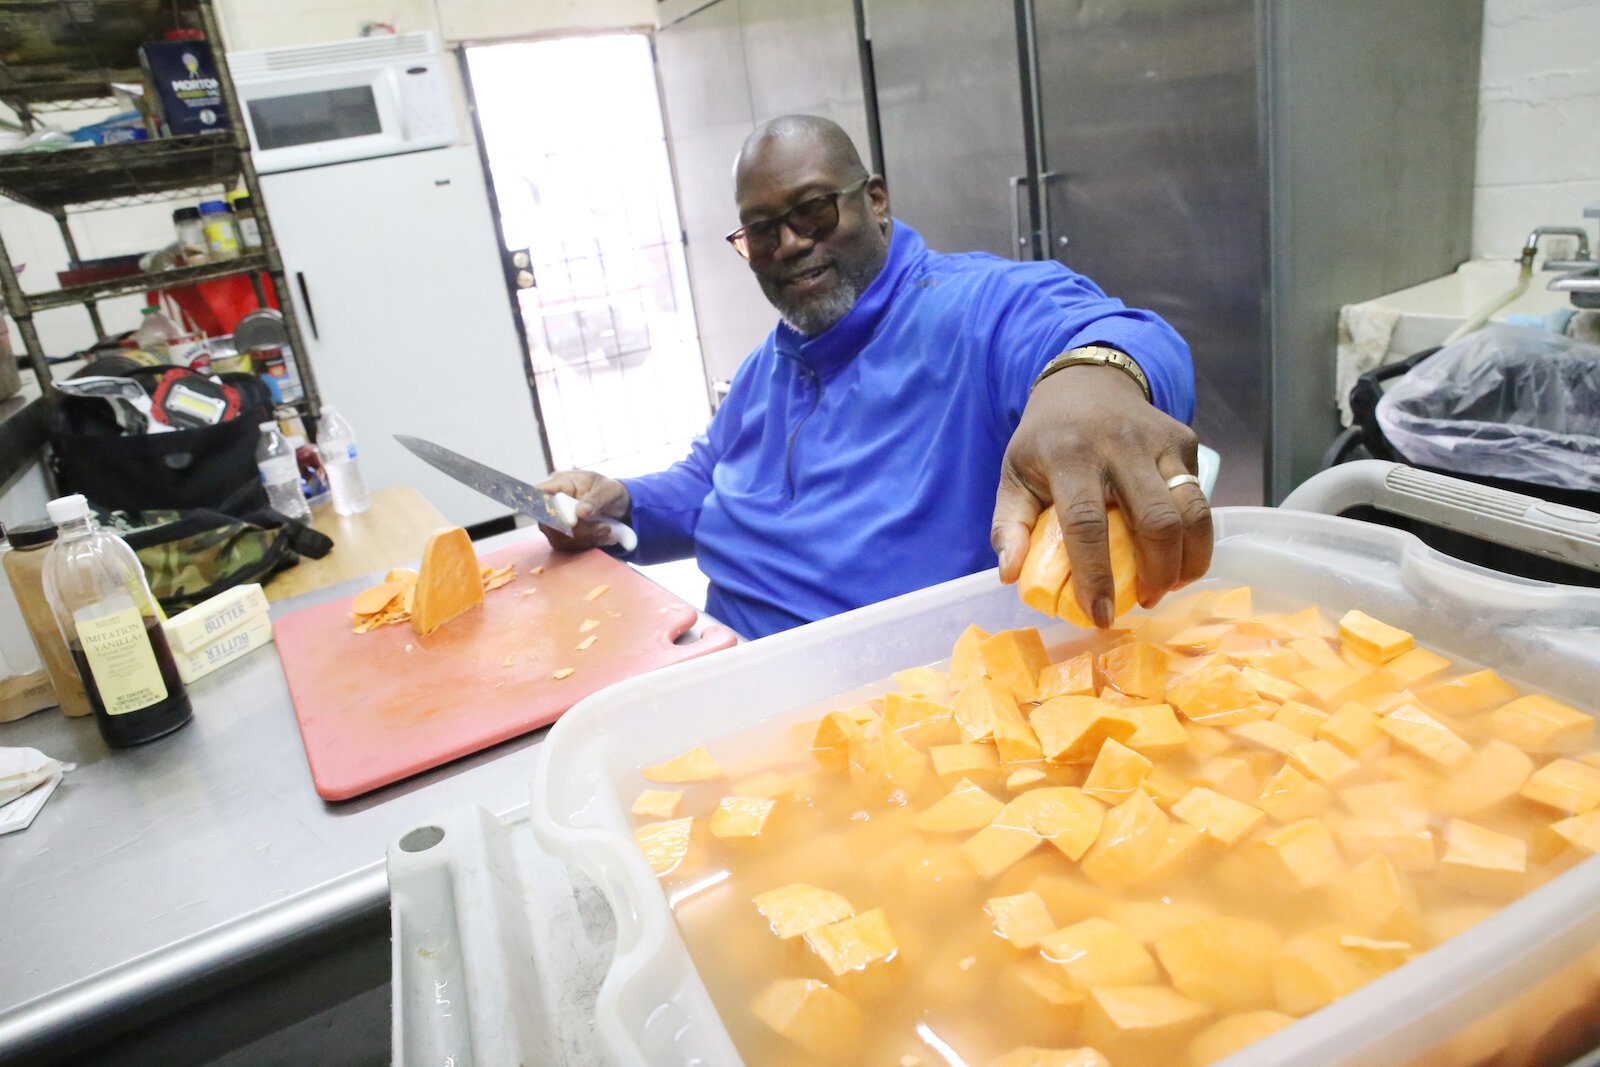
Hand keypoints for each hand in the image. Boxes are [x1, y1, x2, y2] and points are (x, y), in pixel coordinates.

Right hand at [537, 469, 631, 550]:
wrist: (617, 506)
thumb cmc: (609, 491)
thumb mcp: (608, 490)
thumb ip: (595, 499)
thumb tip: (580, 512)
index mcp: (559, 483)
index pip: (539, 492)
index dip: (546, 507)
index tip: (570, 521)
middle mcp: (552, 503)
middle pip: (548, 521)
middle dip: (578, 530)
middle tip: (604, 527)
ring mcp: (554, 521)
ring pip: (559, 538)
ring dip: (587, 538)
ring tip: (608, 530)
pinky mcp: (561, 536)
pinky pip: (568, 547)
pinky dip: (589, 544)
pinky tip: (605, 536)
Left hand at [991, 364, 1212, 626]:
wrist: (1085, 382)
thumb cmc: (1046, 441)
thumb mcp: (1013, 475)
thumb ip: (1009, 526)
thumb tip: (1011, 576)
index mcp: (1069, 454)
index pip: (1086, 523)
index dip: (1096, 575)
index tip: (1101, 615)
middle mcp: (1119, 444)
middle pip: (1155, 521)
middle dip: (1156, 573)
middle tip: (1145, 601)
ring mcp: (1159, 440)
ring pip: (1192, 511)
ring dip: (1186, 561)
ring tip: (1167, 586)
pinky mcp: (1185, 441)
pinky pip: (1200, 498)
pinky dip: (1195, 536)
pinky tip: (1177, 556)